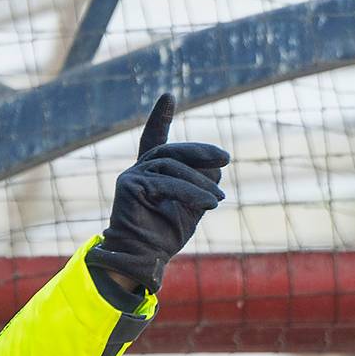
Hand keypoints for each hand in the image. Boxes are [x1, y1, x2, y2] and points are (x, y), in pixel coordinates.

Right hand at [86, 95, 227, 304]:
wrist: (142, 260)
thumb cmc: (165, 235)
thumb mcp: (192, 206)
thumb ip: (202, 183)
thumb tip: (216, 165)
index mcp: (151, 172)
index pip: (154, 138)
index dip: (160, 117)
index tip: (168, 95)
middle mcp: (138, 170)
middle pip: (171, 151)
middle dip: (200, 151)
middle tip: (226, 158)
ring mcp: (131, 176)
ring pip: (172, 166)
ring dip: (200, 182)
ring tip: (220, 199)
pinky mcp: (129, 186)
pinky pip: (166, 183)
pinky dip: (190, 192)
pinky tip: (210, 204)